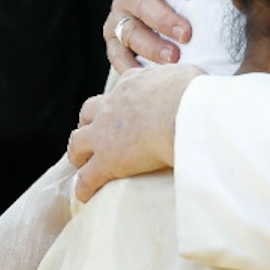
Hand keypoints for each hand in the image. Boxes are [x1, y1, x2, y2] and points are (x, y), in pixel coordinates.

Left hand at [68, 63, 202, 201]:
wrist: (184, 113)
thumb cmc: (192, 94)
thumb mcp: (184, 74)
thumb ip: (176, 78)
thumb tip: (186, 85)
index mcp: (132, 83)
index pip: (118, 90)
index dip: (117, 101)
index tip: (122, 110)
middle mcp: (112, 105)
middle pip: (88, 112)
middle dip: (89, 123)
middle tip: (96, 136)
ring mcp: (105, 134)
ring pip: (77, 144)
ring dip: (79, 153)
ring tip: (84, 164)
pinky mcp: (106, 161)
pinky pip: (87, 178)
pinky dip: (84, 187)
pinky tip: (87, 195)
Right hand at [103, 0, 222, 70]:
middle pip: (141, 3)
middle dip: (163, 19)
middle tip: (186, 34)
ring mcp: (119, 15)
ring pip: (129, 31)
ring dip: (150, 46)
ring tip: (173, 58)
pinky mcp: (113, 38)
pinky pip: (117, 54)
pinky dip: (129, 66)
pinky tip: (146, 76)